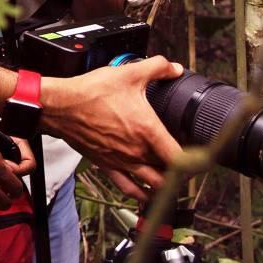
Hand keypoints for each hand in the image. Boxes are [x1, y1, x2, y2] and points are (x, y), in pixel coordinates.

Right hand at [39, 57, 184, 198]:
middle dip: (182, 175)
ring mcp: (121, 161)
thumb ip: (157, 68)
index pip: (180, 158)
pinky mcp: (106, 165)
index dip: (195, 163)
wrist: (61, 106)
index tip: (201, 159)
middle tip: (189, 168)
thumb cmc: (90, 93)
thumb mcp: (128, 73)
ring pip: (151, 186)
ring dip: (165, 187)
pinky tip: (144, 194)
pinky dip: (140, 195)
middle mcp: (136, 151)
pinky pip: (127, 188)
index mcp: (147, 131)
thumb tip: (173, 67)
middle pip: (169, 176)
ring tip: (173, 183)